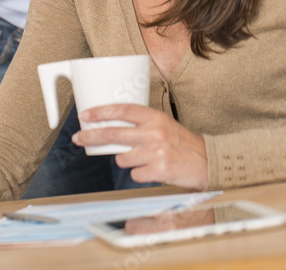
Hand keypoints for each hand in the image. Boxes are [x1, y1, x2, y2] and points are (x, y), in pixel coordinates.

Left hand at [73, 104, 208, 190]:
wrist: (207, 162)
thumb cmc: (181, 143)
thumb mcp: (163, 125)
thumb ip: (141, 124)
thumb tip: (110, 126)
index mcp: (155, 117)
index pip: (122, 110)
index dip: (101, 112)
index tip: (85, 115)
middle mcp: (155, 132)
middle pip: (114, 133)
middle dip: (92, 136)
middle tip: (79, 138)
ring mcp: (156, 152)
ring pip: (122, 158)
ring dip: (127, 160)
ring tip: (145, 158)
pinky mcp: (159, 170)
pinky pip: (135, 174)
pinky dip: (140, 174)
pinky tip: (153, 169)